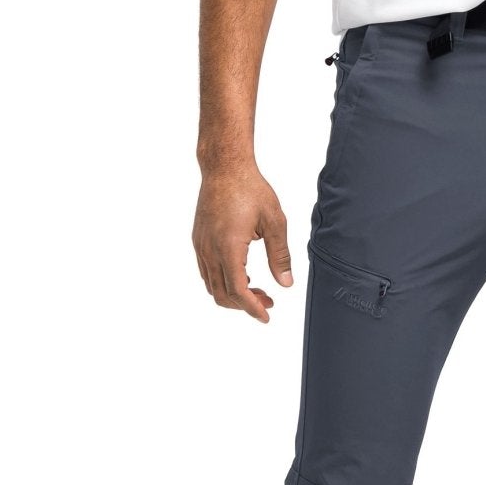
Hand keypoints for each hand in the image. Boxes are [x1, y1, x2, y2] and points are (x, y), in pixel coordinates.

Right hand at [192, 163, 293, 319]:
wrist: (224, 168)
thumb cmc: (251, 190)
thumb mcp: (274, 222)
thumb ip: (280, 255)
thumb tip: (286, 284)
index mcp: (229, 247)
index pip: (238, 291)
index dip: (252, 308)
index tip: (266, 316)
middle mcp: (210, 250)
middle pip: (222, 294)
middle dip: (245, 305)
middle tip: (269, 302)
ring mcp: (201, 246)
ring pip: (212, 285)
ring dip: (233, 295)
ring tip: (258, 291)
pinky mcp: (198, 241)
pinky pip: (206, 272)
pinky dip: (223, 282)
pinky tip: (243, 275)